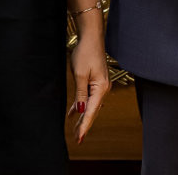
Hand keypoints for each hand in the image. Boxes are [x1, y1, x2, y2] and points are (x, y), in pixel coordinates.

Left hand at [68, 16, 110, 143]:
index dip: (84, 125)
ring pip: (91, 105)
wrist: (91, 38)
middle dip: (84, 125)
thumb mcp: (80, 74)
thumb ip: (80, 94)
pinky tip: (74, 113)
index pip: (91, 111)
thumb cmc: (86, 53)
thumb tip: (81, 110)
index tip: (79, 138)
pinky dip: (82, 106)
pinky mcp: (96, 82)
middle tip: (77, 139)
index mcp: (101, 88)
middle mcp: (103, 89)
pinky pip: (89, 98)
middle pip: (93, 111)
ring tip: (75, 130)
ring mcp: (100, 85)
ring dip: (83, 117)